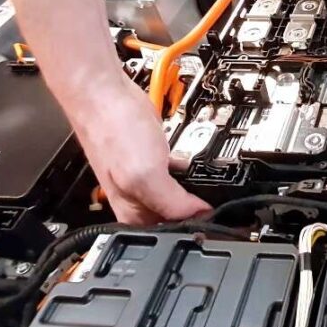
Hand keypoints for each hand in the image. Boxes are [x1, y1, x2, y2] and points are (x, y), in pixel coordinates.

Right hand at [68, 72, 209, 223]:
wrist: (105, 92)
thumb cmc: (113, 131)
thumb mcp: (145, 175)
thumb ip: (172, 202)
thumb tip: (200, 216)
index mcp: (131, 215)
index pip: (170, 234)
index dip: (195, 229)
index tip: (219, 219)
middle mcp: (137, 200)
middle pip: (176, 217)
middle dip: (196, 209)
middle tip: (221, 201)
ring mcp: (144, 177)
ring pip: (178, 194)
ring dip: (195, 190)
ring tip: (213, 184)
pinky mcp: (152, 157)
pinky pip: (176, 172)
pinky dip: (189, 170)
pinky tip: (197, 164)